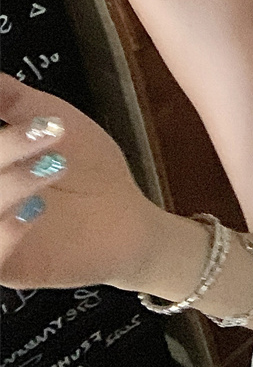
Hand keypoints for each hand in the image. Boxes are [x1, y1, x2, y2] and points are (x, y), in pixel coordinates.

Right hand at [0, 73, 155, 290]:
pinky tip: (35, 212)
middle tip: (48, 132)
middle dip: (5, 148)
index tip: (11, 117)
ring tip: (56, 165)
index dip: (0, 141)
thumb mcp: (49, 118)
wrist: (125, 214)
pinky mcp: (4, 268)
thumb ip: (11, 98)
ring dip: (9, 185)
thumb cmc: (84, 165)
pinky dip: (3, 232)